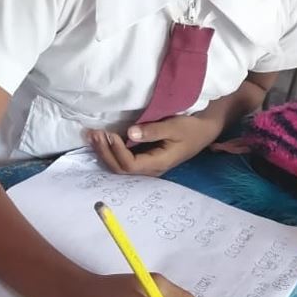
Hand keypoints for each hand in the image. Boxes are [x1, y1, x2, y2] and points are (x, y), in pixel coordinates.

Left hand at [88, 114, 221, 176]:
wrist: (204, 130)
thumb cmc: (190, 128)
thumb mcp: (174, 127)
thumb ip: (152, 130)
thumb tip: (130, 133)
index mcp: (158, 163)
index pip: (130, 164)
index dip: (116, 151)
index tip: (110, 134)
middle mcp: (150, 169)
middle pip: (120, 168)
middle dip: (105, 152)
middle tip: (94, 134)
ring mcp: (147, 165)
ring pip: (119, 166)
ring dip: (104, 152)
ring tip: (92, 136)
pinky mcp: (144, 158)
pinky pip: (123, 160)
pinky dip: (110, 150)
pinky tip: (101, 139)